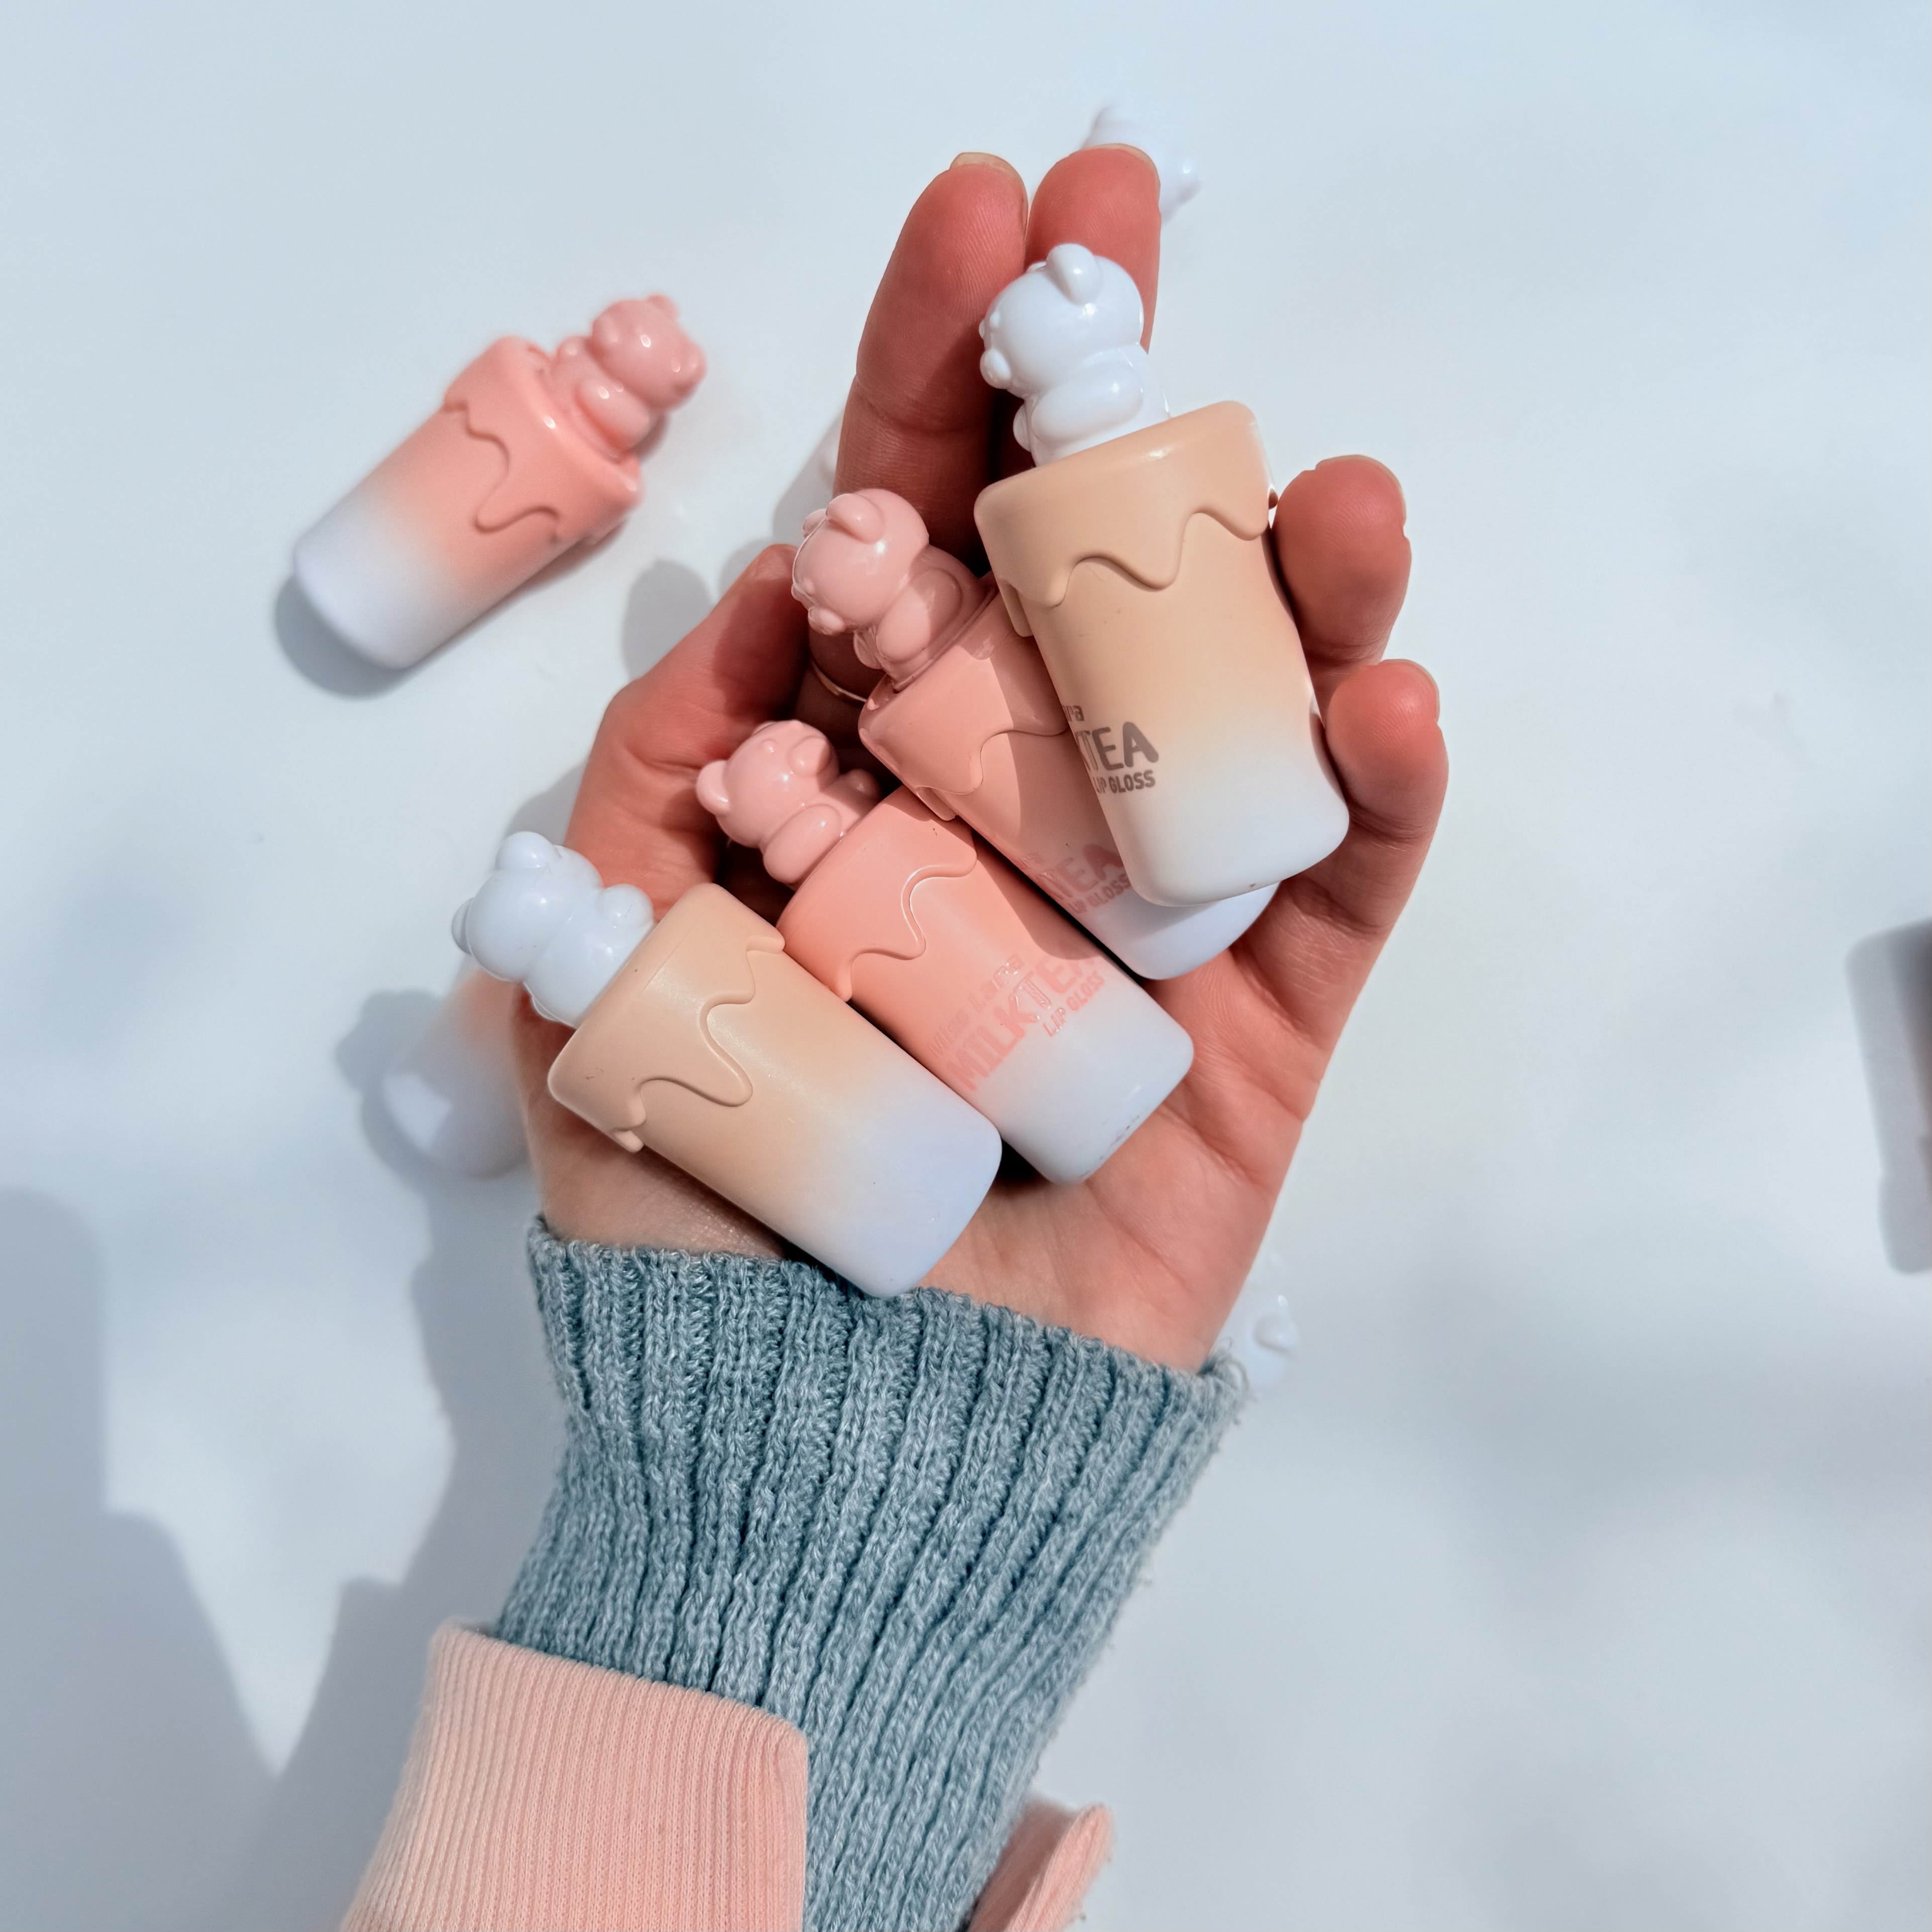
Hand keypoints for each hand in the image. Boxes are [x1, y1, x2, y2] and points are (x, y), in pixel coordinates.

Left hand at [510, 146, 1446, 1370]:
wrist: (824, 1444)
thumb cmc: (700, 1224)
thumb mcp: (608, 981)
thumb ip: (653, 789)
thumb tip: (755, 607)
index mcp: (862, 786)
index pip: (905, 547)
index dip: (936, 380)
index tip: (977, 220)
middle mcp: (1014, 819)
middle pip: (1079, 581)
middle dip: (1109, 402)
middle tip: (1134, 225)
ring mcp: (1151, 916)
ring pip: (1234, 714)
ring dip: (1287, 581)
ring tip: (1324, 485)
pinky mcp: (1258, 1033)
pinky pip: (1337, 897)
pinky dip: (1374, 800)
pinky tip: (1388, 698)